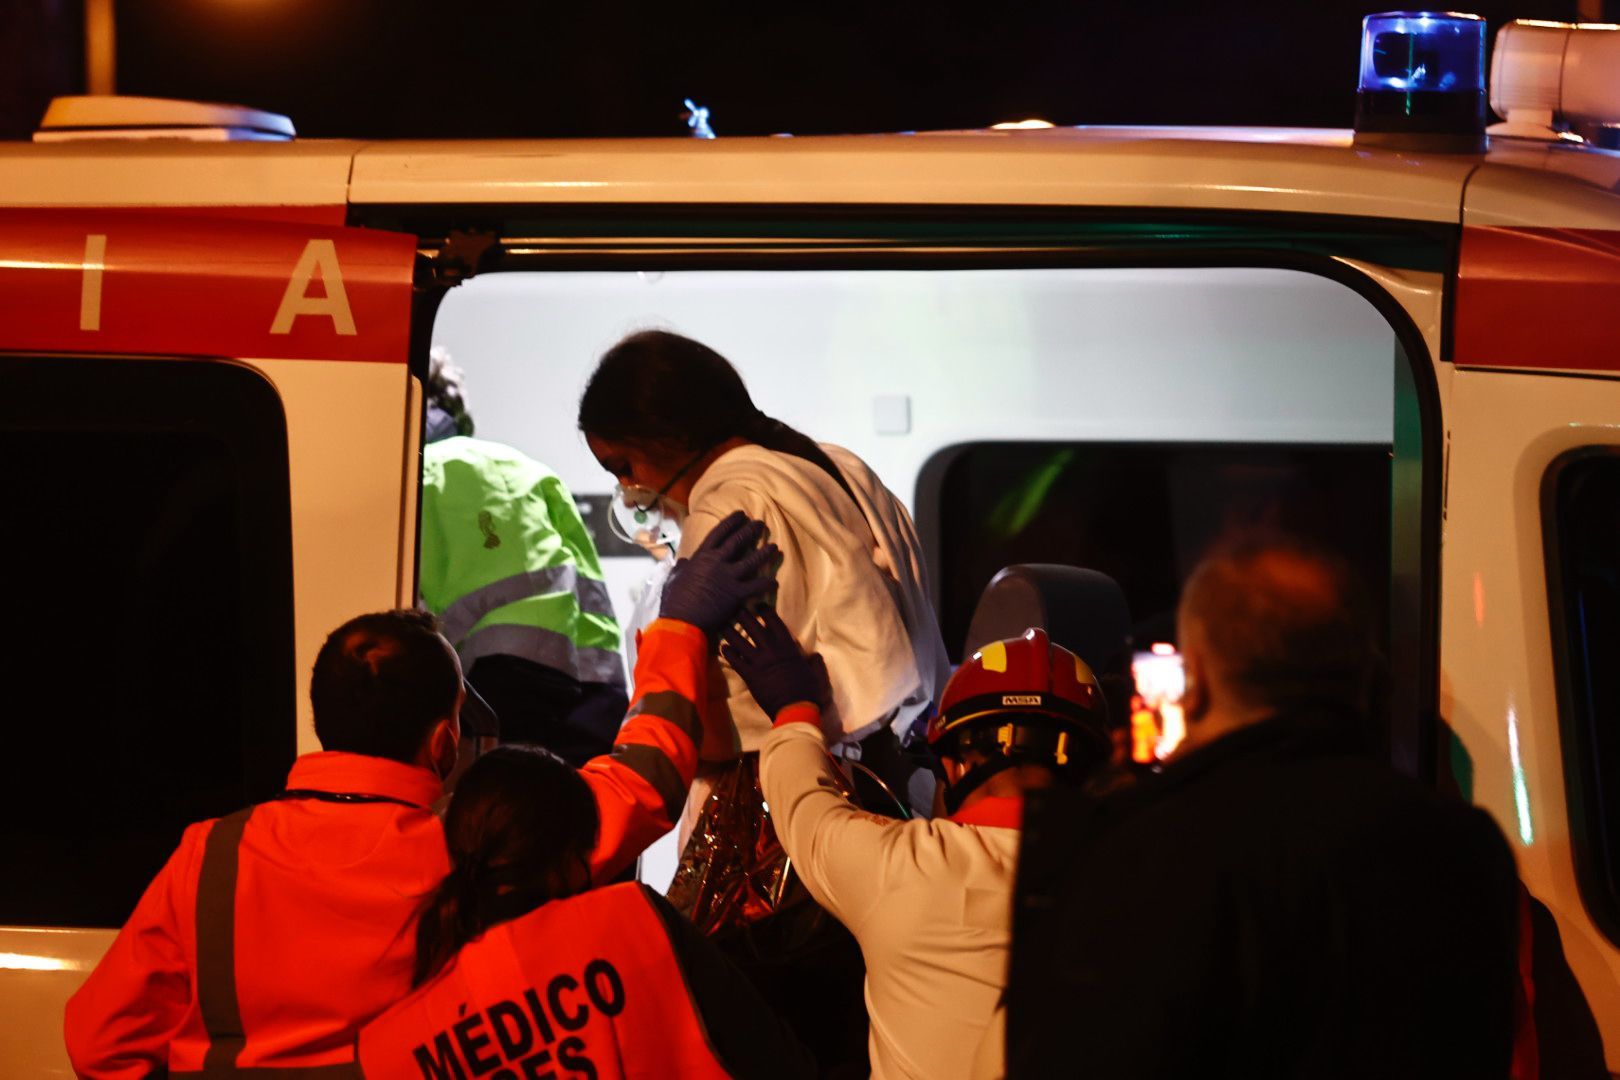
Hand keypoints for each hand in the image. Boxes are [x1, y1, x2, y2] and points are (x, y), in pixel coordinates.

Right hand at [659, 511, 778, 637]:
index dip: (731, 522)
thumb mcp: (674, 579)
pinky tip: (775, 581)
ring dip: (765, 553)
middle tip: (761, 524)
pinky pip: (757, 586)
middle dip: (751, 531)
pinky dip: (767, 583)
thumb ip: (680, 568)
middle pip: (738, 541)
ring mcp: (729, 577)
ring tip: (775, 547)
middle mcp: (717, 562)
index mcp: (701, 557)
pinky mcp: (737, 594)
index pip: (719, 533)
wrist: (683, 620)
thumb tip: (683, 562)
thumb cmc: (674, 601)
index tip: (741, 515)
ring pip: (752, 561)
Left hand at [720, 606, 826, 719]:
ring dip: (731, 633)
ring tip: (725, 626)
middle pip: (754, 628)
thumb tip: (814, 656)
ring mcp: (759, 662)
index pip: (775, 623)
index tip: (759, 605)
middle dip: (745, 617)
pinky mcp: (750, 675)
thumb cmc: (807, 690)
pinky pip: (735, 661)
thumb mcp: (815, 673)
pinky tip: (723, 647)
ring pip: (741, 642)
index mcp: (788, 647)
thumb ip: (814, 662)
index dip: (766, 612)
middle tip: (737, 610)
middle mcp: (771, 650)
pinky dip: (728, 653)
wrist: (795, 708)